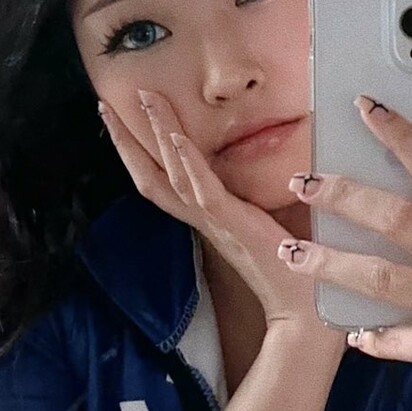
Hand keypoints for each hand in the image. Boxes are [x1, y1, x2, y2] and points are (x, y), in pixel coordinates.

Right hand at [97, 90, 343, 343]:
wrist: (306, 311)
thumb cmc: (293, 268)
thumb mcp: (268, 221)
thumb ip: (259, 197)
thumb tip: (273, 164)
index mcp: (208, 216)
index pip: (161, 179)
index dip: (135, 151)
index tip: (118, 119)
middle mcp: (203, 218)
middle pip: (150, 175)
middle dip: (125, 139)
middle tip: (105, 105)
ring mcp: (216, 221)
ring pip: (172, 174)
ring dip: (156, 133)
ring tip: (143, 99)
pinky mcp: (234, 224)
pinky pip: (203, 191)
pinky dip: (188, 163)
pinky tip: (176, 137)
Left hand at [279, 96, 411, 410]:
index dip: (401, 137)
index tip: (366, 109)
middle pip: (397, 217)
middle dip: (343, 196)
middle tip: (304, 183)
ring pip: (379, 276)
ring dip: (329, 262)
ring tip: (291, 252)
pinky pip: (394, 338)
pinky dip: (371, 336)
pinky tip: (354, 332)